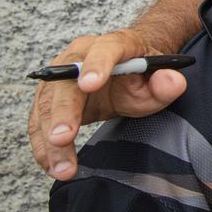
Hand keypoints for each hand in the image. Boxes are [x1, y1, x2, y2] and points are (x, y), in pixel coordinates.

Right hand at [29, 30, 187, 179]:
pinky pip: (39, 123)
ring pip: (48, 107)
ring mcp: (58, 77)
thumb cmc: (141, 75)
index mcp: (113, 44)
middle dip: (64, 112)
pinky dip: (43, 147)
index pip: (104, 50)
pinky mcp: (48, 99)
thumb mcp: (159, 78)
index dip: (96, 65)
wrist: (125, 71)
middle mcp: (78, 56)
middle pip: (66, 83)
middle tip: (64, 138)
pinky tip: (51, 166)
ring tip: (62, 168)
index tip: (90, 84)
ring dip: (50, 139)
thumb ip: (167, 81)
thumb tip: (172, 81)